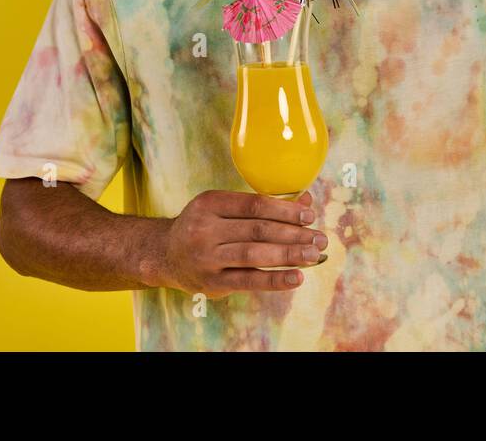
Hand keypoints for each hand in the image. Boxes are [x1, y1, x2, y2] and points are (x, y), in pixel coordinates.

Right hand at [152, 189, 327, 297]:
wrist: (165, 255)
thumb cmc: (204, 226)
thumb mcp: (223, 208)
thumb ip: (261, 205)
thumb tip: (305, 203)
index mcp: (209, 203)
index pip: (254, 205)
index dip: (284, 210)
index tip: (309, 216)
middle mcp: (204, 229)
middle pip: (257, 230)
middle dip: (294, 234)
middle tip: (320, 238)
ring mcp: (207, 257)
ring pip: (254, 254)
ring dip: (289, 255)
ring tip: (314, 256)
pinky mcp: (212, 282)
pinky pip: (249, 280)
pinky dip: (275, 279)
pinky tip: (296, 277)